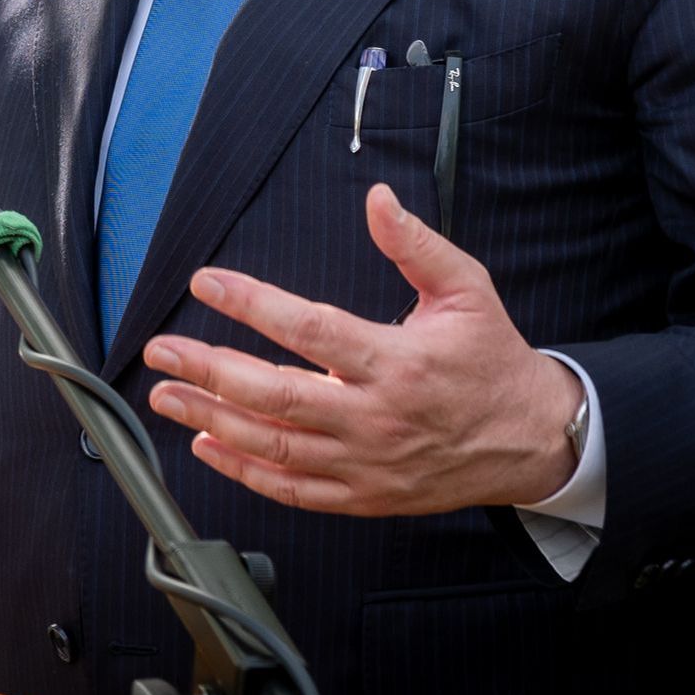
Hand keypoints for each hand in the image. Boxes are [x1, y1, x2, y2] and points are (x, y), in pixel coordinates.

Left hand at [142, 183, 582, 517]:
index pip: (310, 329)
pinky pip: (294, 490)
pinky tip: (206, 445)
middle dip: (209, 370)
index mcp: (398, 361)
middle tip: (161, 349)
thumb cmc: (492, 359)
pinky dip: (244, 471)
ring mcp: (368, 463)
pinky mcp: (365, 496)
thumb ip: (416, 244)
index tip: (207, 281)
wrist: (533, 440)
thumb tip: (378, 198)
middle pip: (277, 395)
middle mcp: (377, 417)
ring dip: (211, 420)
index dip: (252, 304)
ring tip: (166, 395)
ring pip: (275, 446)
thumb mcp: (468, 289)